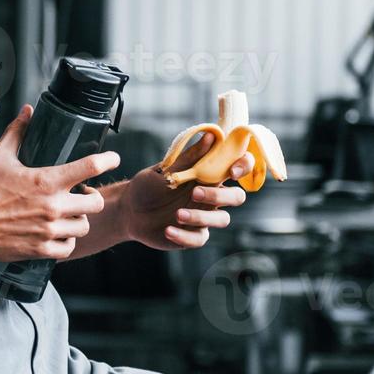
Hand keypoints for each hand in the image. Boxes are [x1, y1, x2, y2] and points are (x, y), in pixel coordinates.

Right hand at [0, 103, 119, 261]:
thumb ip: (17, 132)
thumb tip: (28, 111)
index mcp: (46, 180)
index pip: (90, 167)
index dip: (108, 160)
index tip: (112, 158)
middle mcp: (52, 206)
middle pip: (95, 202)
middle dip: (91, 197)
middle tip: (80, 195)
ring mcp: (48, 229)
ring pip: (84, 226)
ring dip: (78, 219)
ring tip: (67, 215)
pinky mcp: (41, 249)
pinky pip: (69, 247)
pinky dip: (67, 241)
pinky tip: (58, 234)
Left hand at [118, 132, 255, 249]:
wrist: (128, 210)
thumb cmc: (149, 186)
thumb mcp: (166, 170)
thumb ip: (190, 157)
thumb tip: (211, 135)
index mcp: (208, 176)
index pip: (238, 169)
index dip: (244, 167)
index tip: (233, 171)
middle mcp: (211, 196)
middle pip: (237, 197)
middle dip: (221, 195)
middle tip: (195, 193)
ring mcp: (204, 216)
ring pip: (223, 219)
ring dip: (201, 216)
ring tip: (177, 214)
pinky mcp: (193, 235)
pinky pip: (199, 239)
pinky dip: (184, 236)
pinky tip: (168, 230)